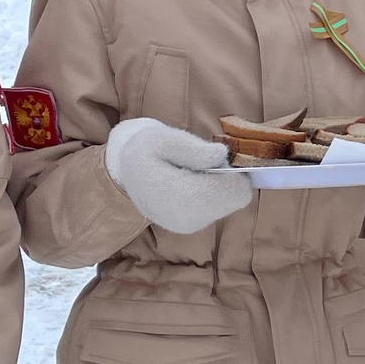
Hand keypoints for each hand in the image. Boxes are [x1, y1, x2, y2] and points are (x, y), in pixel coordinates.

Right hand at [105, 118, 260, 233]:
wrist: (128, 172)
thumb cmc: (147, 150)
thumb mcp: (163, 138)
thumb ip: (193, 148)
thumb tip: (221, 156)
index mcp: (179, 197)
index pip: (234, 192)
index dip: (234, 171)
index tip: (216, 156)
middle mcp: (187, 219)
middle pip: (236, 198)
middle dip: (228, 177)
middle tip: (205, 161)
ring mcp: (190, 226)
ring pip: (231, 202)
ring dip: (221, 184)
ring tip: (194, 171)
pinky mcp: (193, 225)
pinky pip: (220, 206)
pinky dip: (214, 193)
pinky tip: (192, 183)